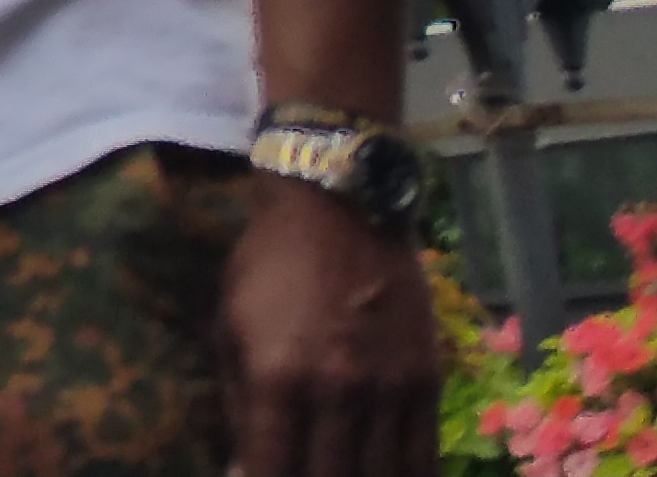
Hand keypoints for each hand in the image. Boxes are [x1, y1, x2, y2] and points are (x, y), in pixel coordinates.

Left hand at [220, 178, 439, 476]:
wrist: (340, 206)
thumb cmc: (269, 266)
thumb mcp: (230, 328)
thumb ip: (240, 405)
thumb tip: (244, 470)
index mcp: (277, 379)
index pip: (271, 470)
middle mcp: (337, 392)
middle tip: (297, 474)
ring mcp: (389, 390)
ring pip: (382, 476)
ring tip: (339, 471)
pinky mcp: (427, 382)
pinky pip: (424, 456)